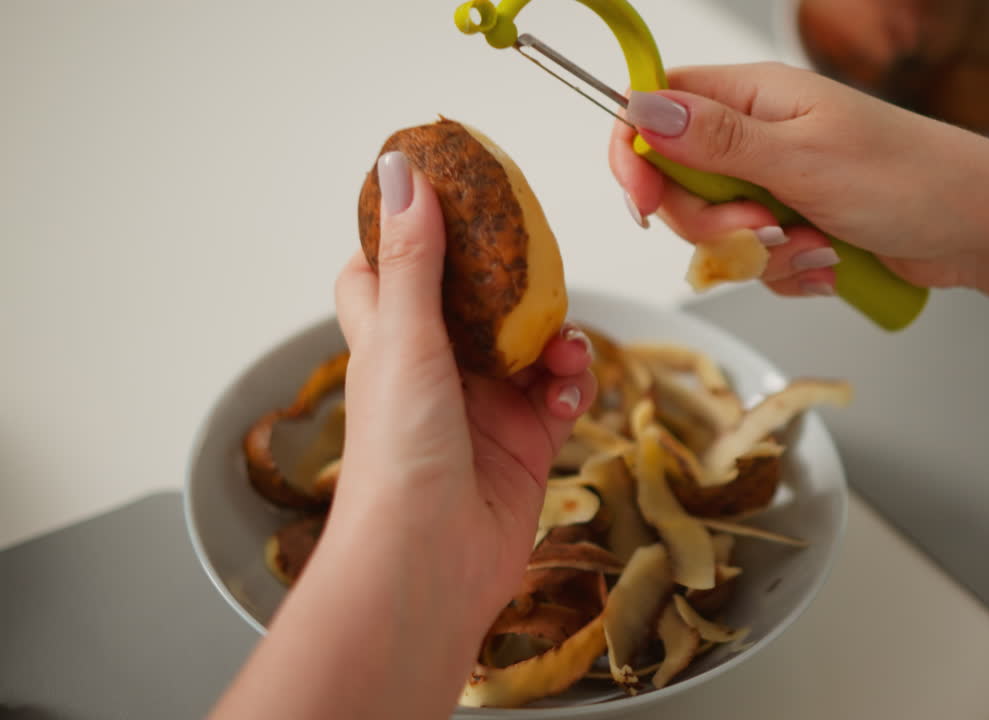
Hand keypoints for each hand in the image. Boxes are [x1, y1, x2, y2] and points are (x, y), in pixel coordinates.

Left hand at [334, 151, 596, 622]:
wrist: (428, 561)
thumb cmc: (398, 457)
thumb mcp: (405, 337)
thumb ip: (414, 257)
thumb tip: (401, 171)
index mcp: (389, 343)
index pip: (382, 275)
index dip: (404, 236)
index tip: (442, 198)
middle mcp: (434, 373)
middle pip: (473, 305)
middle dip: (511, 283)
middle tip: (540, 259)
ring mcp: (481, 410)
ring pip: (529, 349)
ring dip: (556, 338)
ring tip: (566, 347)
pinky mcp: (524, 447)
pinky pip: (559, 399)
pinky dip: (572, 387)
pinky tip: (569, 391)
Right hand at [610, 62, 988, 295]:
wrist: (976, 229)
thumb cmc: (906, 178)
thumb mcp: (800, 156)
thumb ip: (714, 139)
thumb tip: (638, 109)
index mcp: (753, 96)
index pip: (656, 106)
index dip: (635, 153)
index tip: (646, 202)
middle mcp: (757, 135)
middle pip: (679, 184)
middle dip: (712, 223)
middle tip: (762, 226)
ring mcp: (776, 183)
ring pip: (717, 232)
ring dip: (758, 254)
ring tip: (814, 245)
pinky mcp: (795, 227)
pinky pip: (754, 261)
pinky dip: (787, 271)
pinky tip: (828, 263)